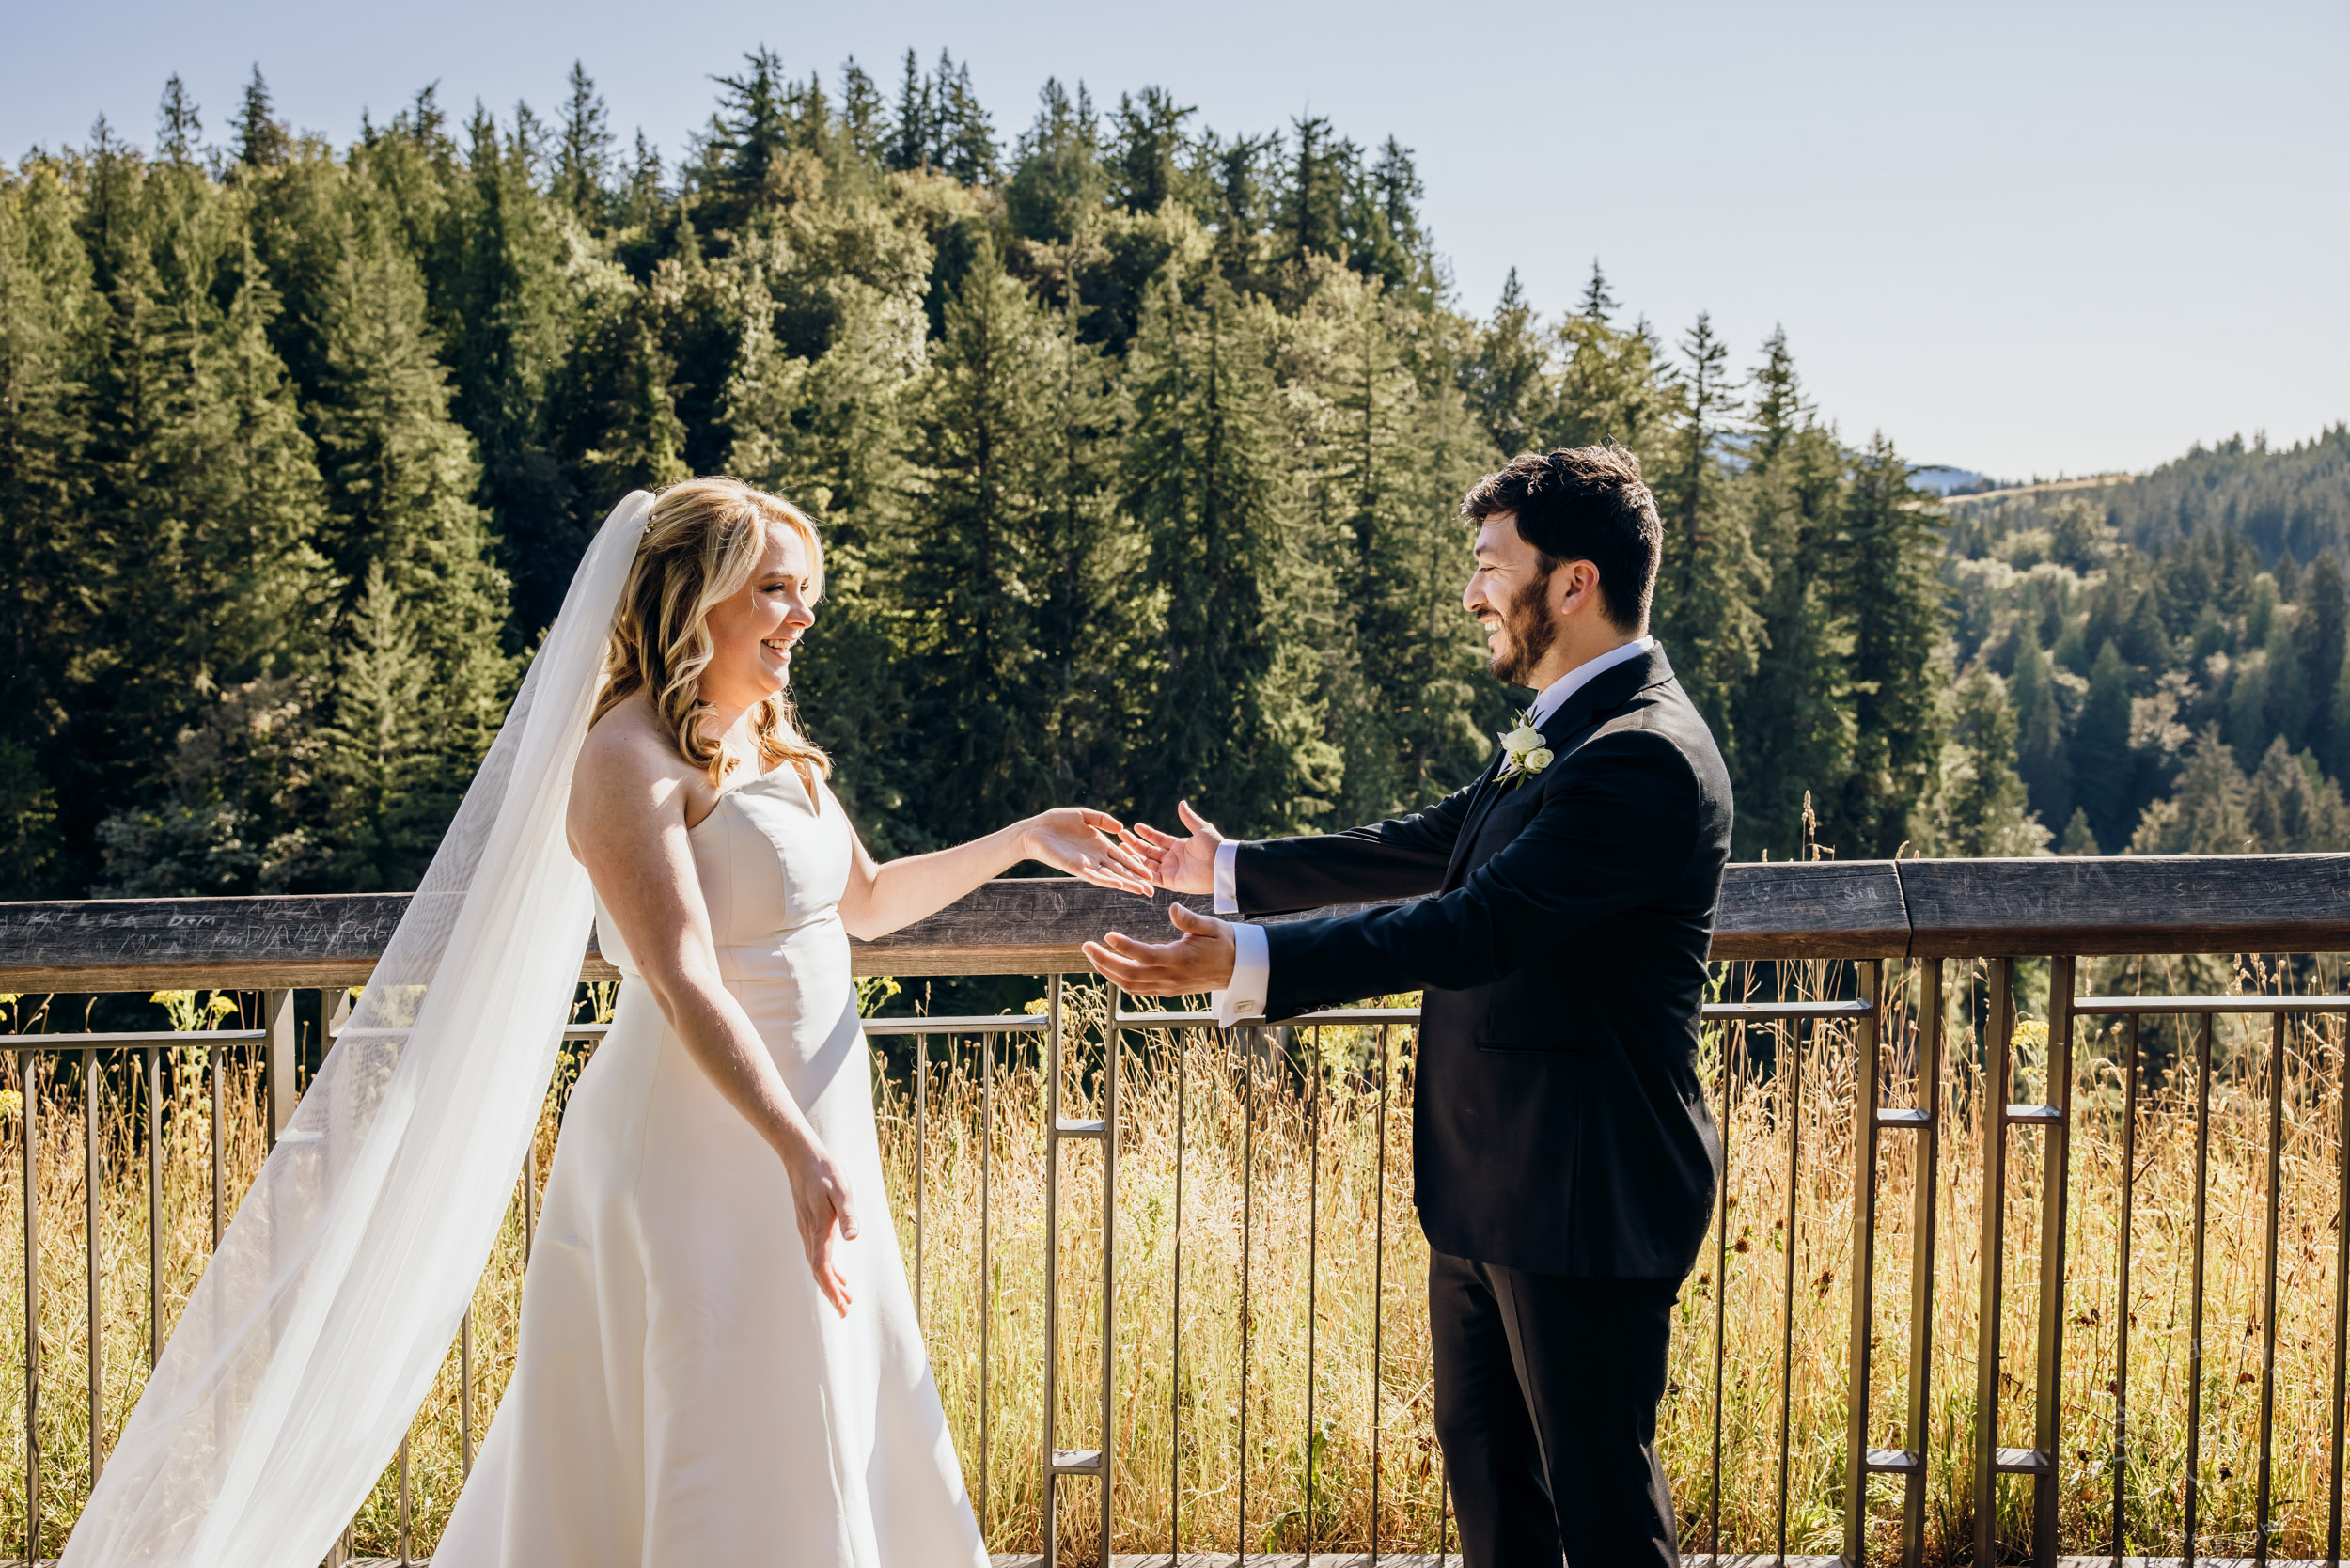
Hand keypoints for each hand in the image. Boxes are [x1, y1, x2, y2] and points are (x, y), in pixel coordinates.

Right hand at [784, 1139, 858, 1316]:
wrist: (801, 1156)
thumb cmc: (824, 1171)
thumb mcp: (842, 1190)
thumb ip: (848, 1214)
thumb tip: (853, 1238)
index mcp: (819, 1228)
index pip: (823, 1268)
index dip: (832, 1289)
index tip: (842, 1307)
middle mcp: (809, 1233)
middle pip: (818, 1271)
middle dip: (831, 1293)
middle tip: (845, 1311)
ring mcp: (806, 1229)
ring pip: (816, 1264)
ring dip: (830, 1282)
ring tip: (845, 1297)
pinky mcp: (808, 1224)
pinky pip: (816, 1254)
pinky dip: (826, 1268)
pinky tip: (836, 1272)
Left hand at [1023, 807, 1154, 896]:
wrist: (1035, 830)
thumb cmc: (1057, 822)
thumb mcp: (1084, 816)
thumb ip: (1102, 820)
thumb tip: (1121, 828)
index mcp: (1101, 846)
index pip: (1123, 858)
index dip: (1137, 866)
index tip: (1152, 874)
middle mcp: (1096, 858)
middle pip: (1121, 871)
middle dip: (1137, 881)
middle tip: (1152, 892)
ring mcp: (1087, 864)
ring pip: (1112, 877)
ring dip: (1127, 885)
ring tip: (1142, 891)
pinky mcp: (1076, 868)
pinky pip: (1095, 876)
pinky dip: (1108, 881)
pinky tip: (1120, 885)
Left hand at [1083, 901, 1237, 995]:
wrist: (1239, 969)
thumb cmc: (1225, 943)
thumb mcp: (1211, 927)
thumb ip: (1190, 919)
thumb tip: (1172, 907)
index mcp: (1179, 959)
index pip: (1145, 955)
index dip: (1124, 948)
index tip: (1107, 936)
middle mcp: (1170, 977)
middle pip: (1129, 975)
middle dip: (1104, 962)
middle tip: (1086, 946)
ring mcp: (1167, 987)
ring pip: (1130, 985)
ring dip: (1108, 972)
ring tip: (1093, 956)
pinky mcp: (1167, 990)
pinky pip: (1138, 990)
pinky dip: (1120, 981)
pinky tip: (1110, 969)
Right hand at [1123, 799, 1224, 895]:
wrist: (1221, 865)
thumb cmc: (1214, 846)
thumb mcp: (1201, 829)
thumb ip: (1188, 818)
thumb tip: (1181, 803)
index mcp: (1179, 846)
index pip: (1158, 839)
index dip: (1147, 833)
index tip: (1135, 826)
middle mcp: (1173, 859)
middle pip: (1149, 851)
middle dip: (1135, 844)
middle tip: (1122, 835)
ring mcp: (1171, 870)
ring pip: (1147, 863)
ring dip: (1134, 856)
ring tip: (1121, 846)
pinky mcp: (1171, 882)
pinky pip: (1152, 877)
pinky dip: (1141, 870)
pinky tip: (1129, 861)